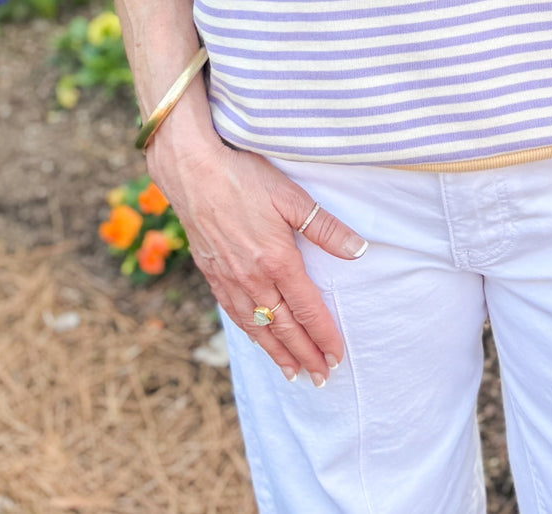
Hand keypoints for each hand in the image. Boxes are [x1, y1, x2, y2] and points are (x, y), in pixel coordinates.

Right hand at [147, 132, 367, 384]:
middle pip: (283, 327)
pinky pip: (235, 314)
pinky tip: (258, 339)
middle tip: (323, 378)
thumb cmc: (244, 178)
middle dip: (305, 354)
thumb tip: (359, 250)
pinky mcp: (212, 275)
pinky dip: (251, 334)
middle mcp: (252, 279)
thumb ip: (325, 227)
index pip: (307, 309)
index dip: (324, 335)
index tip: (338, 356)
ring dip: (277, 353)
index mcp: (277, 261)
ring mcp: (230, 280)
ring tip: (294, 374)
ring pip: (258, 327)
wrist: (192, 173)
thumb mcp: (291, 197)